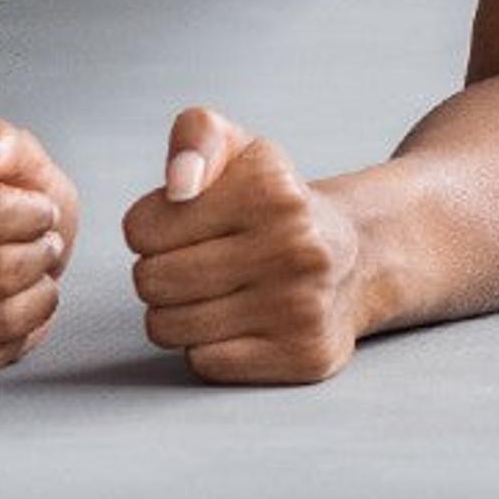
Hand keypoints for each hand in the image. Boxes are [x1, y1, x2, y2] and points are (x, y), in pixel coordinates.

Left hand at [124, 106, 373, 384]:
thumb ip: (197, 136)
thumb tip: (179, 184)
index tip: (189, 224)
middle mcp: (295, 247)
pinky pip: (204, 362)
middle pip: (151, 281)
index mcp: (271, 190)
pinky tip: (242, 322)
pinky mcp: (303, 354)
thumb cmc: (277, 204)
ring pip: (170, 327)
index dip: (152, 228)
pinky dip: (210, 346)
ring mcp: (303, 306)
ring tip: (219, 292)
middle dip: (162, 273)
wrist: (357, 257)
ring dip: (180, 313)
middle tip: (201, 262)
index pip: (141, 229)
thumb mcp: (241, 150)